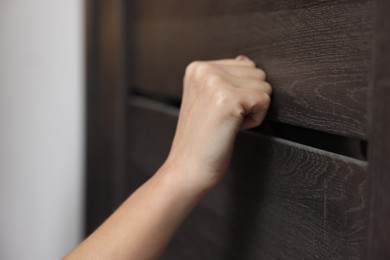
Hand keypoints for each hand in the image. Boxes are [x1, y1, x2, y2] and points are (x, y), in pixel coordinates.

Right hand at [164, 56, 271, 191]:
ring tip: (227, 123)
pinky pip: (265, 101)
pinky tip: (232, 128)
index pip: (246, 66)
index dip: (240, 94)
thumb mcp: (207, 99)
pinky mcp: (229, 98)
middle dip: (248, 99)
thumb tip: (246, 59)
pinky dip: (255, 120)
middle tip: (223, 119)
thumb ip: (226, 77)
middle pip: (257, 74)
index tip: (218, 111)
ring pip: (264, 87)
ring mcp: (215, 82)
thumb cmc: (200, 139)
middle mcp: (205, 70)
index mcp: (197, 68)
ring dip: (252, 110)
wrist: (188, 168)